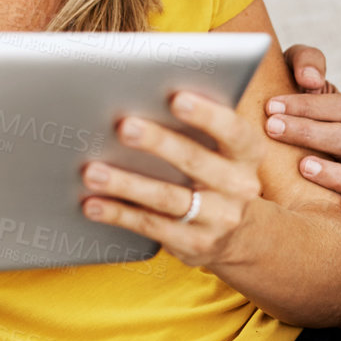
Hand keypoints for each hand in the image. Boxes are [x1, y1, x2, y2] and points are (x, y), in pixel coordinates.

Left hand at [80, 91, 263, 268]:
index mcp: (247, 154)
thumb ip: (198, 127)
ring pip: (166, 198)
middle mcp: (238, 186)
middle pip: (194, 161)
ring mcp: (217, 219)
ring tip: (93, 172)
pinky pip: (150, 226)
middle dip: (157, 142)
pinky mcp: (194, 243)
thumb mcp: (223, 150)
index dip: (206, 114)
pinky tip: (93, 204)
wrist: (239, 235)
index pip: (232, 131)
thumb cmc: (217, 173)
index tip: (176, 98)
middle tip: (124, 127)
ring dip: (126, 184)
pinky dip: (118, 214)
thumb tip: (145, 96)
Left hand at [268, 44, 340, 226]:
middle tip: (273, 128)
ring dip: (334, 175)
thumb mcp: (293, 70)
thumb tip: (310, 78)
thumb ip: (306, 61)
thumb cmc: (288, 100)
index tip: (271, 105)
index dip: (309, 106)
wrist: (275, 137)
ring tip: (303, 167)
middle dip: (309, 134)